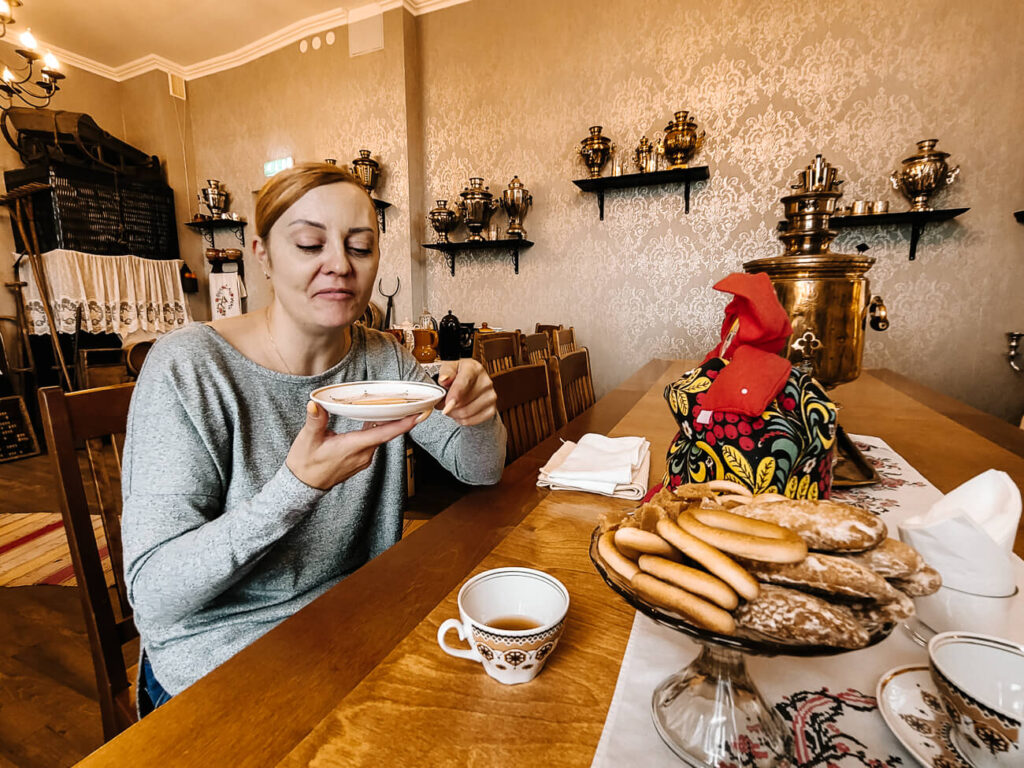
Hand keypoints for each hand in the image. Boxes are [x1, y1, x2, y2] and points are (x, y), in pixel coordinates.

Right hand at [286, 401, 421, 489]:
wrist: (302, 486)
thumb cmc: (305, 464)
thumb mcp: (307, 440)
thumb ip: (315, 421)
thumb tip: (315, 405)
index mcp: (353, 447)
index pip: (384, 434)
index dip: (402, 425)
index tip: (418, 415)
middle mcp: (363, 455)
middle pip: (386, 434)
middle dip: (400, 418)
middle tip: (412, 402)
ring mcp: (362, 459)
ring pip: (380, 438)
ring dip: (388, 423)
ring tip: (396, 406)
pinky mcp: (359, 460)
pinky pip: (373, 443)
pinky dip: (377, 430)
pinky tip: (375, 419)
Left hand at [437, 358, 497, 425]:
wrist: (471, 382)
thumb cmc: (458, 374)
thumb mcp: (449, 367)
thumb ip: (445, 373)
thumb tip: (444, 380)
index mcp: (474, 369)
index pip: (464, 384)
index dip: (454, 397)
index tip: (446, 407)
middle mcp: (486, 382)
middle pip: (463, 402)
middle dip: (449, 407)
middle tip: (444, 403)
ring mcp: (491, 396)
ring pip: (467, 414)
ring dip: (454, 414)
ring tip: (452, 407)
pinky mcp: (491, 409)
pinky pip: (472, 421)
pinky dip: (462, 420)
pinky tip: (460, 412)